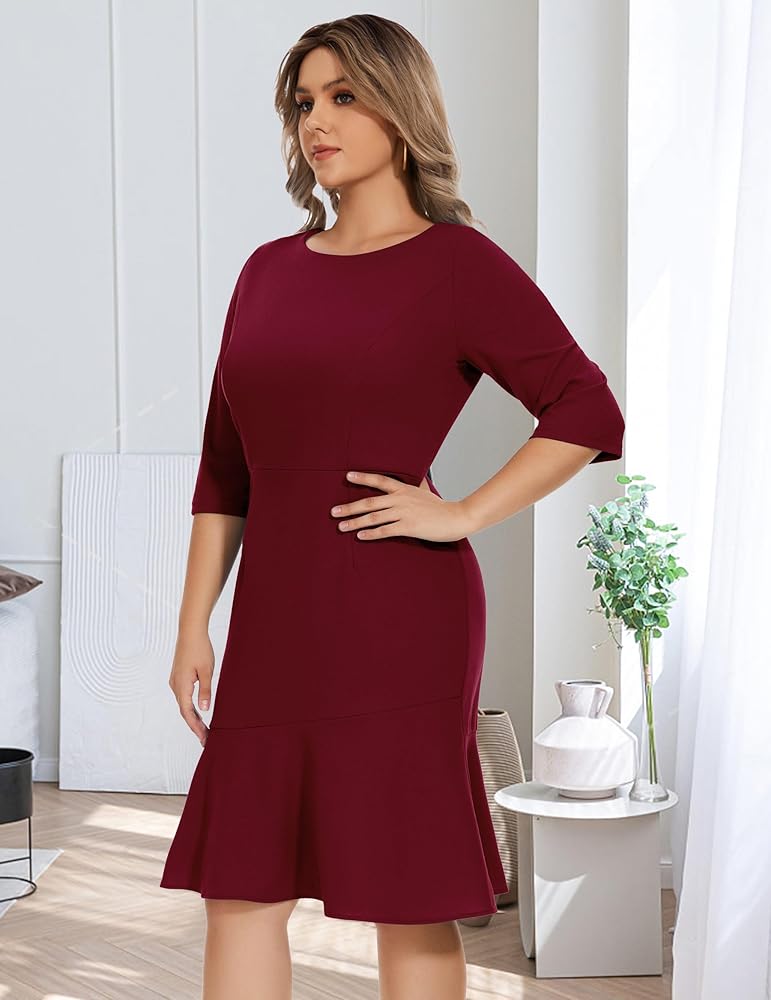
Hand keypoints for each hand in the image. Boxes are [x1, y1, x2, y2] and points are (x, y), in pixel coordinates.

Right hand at [168, 631, 213, 746]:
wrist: (190, 631)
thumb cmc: (200, 649)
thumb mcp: (207, 671)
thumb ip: (205, 691)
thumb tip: (204, 709)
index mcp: (182, 686)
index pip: (188, 713)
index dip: (196, 727)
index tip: (204, 738)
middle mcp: (175, 685)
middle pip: (184, 711)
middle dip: (195, 726)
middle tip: (206, 739)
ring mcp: (175, 681)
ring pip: (183, 704)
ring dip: (192, 717)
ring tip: (204, 728)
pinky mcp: (178, 676)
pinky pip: (183, 696)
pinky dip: (190, 707)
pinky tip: (198, 711)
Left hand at [330, 471, 472, 542]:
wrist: (456, 517)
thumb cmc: (441, 507)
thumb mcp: (428, 492)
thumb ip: (420, 485)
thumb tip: (421, 476)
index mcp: (404, 489)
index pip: (380, 480)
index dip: (363, 477)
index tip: (347, 476)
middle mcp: (401, 499)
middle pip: (370, 501)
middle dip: (350, 507)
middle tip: (333, 512)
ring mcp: (404, 513)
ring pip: (374, 517)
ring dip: (356, 522)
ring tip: (341, 526)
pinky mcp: (408, 527)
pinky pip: (385, 531)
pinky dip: (371, 534)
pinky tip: (360, 537)